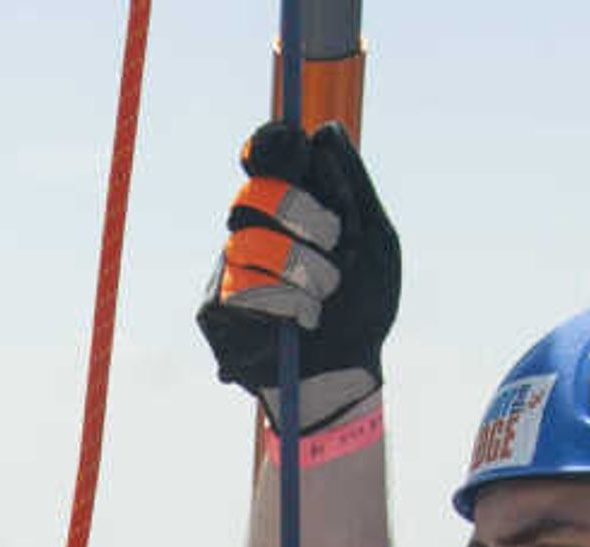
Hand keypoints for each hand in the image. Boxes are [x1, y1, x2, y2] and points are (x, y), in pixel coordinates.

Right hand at [197, 120, 397, 431]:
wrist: (348, 373)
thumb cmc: (363, 308)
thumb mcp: (376, 241)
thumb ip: (354, 187)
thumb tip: (326, 130)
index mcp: (286, 208)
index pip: (262, 157)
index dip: (269, 143)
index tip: (294, 145)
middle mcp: (251, 231)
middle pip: (253, 193)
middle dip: (299, 211)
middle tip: (334, 237)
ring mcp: (229, 268)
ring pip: (247, 242)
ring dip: (299, 267)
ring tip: (325, 294)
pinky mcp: (214, 309)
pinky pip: (238, 288)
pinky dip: (283, 301)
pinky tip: (303, 319)